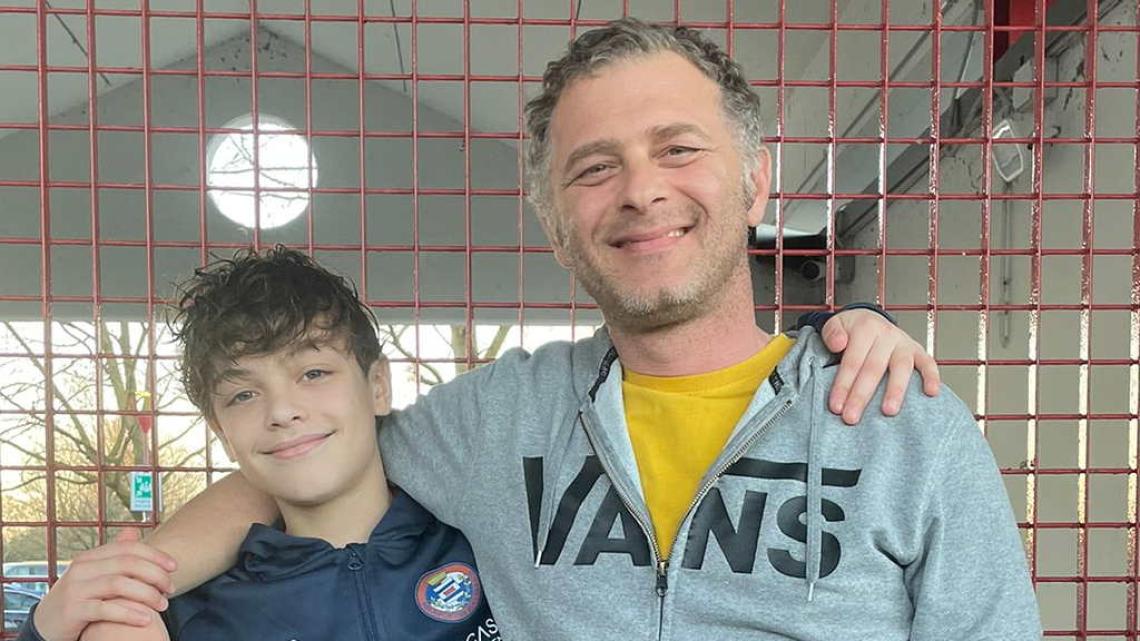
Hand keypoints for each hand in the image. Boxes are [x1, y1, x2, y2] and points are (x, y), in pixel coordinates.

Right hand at [33, 529, 176, 640]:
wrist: (46, 625)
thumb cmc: (78, 599)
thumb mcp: (93, 575)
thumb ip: (114, 556)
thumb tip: (132, 530)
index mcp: (90, 557)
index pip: (129, 548)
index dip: (155, 555)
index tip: (174, 567)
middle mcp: (81, 569)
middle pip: (127, 564)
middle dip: (155, 575)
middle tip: (171, 589)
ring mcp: (75, 589)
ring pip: (119, 584)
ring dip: (147, 594)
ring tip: (162, 605)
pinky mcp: (73, 610)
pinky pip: (106, 609)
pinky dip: (130, 613)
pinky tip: (146, 619)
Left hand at [821, 308, 940, 424]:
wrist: (869, 319)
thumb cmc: (851, 330)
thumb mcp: (835, 324)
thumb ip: (831, 333)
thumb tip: (838, 344)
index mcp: (865, 328)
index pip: (853, 361)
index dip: (843, 385)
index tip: (836, 407)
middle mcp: (887, 335)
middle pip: (874, 368)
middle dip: (861, 395)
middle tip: (851, 418)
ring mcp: (904, 344)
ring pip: (901, 368)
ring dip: (895, 390)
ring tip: (888, 412)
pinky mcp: (918, 351)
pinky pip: (928, 363)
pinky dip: (932, 377)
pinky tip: (931, 393)